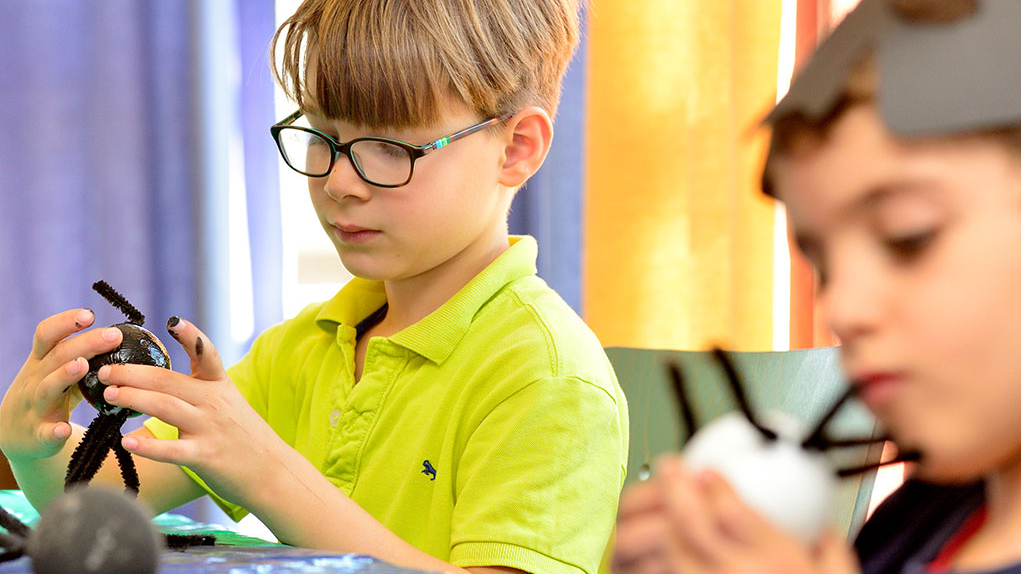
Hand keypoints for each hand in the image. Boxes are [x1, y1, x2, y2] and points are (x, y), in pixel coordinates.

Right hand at [0, 309, 122, 461]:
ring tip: (83, 365)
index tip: (90, 314)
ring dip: (64, 375)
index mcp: (41, 362)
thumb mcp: (57, 371)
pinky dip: (54, 431)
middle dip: (85, 343)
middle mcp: (36, 380)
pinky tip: (64, 429)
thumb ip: (82, 355)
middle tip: (113, 335)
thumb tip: (121, 337)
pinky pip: (45, 432)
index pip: (48, 335)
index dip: (66, 322)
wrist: (15, 434)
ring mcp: (35, 406)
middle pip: (57, 357)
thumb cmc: (48, 395)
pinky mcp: (39, 434)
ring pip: (47, 389)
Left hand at [96, 317, 285, 505]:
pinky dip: (147, 446)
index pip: (206, 354)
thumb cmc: (244, 437)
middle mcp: (214, 402)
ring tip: (109, 395)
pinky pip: (172, 450)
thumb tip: (156, 380)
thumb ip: (199, 389)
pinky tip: (126, 442)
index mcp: (219, 386)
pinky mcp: (205, 456)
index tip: (173, 321)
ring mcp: (210, 428)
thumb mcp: (229, 403)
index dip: (191, 336)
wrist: (273, 471)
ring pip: (165, 406)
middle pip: (167, 380)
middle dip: (131, 373)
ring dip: (133, 398)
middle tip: (104, 371)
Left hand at [612, 456, 859, 573]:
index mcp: (776, 559)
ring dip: (663, 522)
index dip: (714, 484)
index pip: (732, 510)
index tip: (707, 472)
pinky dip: (661, 561)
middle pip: (692, 523)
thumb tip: (821, 530)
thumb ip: (830, 551)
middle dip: (675, 489)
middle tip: (668, 468)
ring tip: (659, 504)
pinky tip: (660, 547)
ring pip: (673, 551)